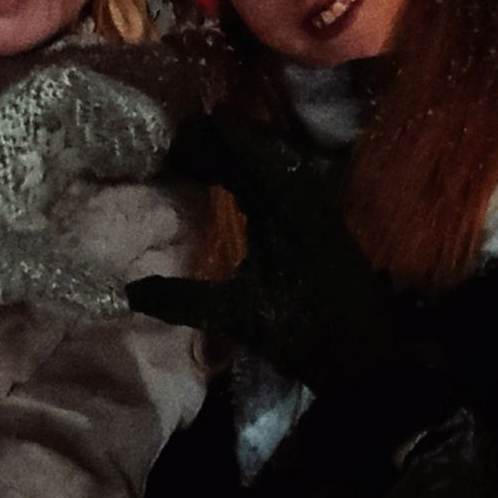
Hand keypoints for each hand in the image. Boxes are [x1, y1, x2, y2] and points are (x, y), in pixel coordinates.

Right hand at [127, 111, 454, 432]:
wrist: (368, 358)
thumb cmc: (307, 332)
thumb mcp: (240, 316)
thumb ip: (183, 300)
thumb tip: (129, 289)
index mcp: (283, 204)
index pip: (239, 150)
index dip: (204, 140)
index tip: (168, 141)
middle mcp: (300, 194)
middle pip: (255, 146)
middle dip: (215, 140)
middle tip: (174, 146)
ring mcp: (312, 205)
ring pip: (270, 158)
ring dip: (235, 152)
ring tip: (195, 158)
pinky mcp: (317, 220)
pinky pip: (281, 176)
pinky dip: (252, 170)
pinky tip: (232, 185)